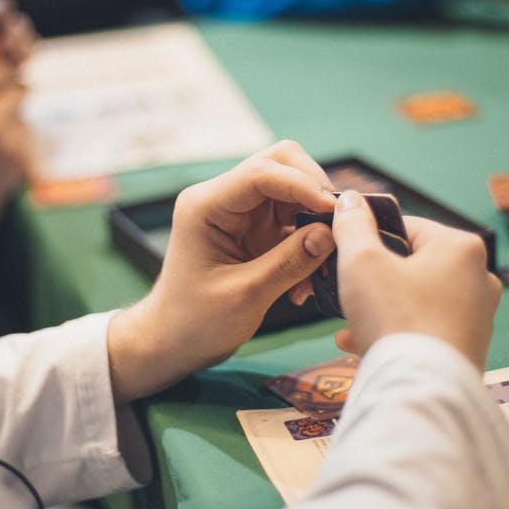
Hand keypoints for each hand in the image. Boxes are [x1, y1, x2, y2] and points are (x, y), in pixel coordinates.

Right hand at [0, 56, 29, 246]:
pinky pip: (31, 141)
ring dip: (19, 122)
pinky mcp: (21, 163)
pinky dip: (22, 145)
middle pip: (20, 89)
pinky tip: (1, 158)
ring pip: (28, 115)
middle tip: (2, 112)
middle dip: (14, 97)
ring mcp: (8, 143)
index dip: (1, 74)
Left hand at [107, 141, 337, 402]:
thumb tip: (330, 234)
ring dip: (313, 221)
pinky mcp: (253, 230)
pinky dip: (307, 242)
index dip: (304, 185)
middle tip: (336, 228)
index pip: (262, 173)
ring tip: (320, 266)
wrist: (173, 342)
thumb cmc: (194, 322)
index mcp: (206, 205)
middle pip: (280, 166)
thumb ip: (289, 262)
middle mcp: (222, 199)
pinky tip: (306, 280)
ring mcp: (239, 213)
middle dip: (313, 192)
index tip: (335, 209)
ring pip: (292, 191)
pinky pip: (291, 220)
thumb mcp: (245, 296)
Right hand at [330, 191, 500, 370]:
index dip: (369, 239)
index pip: (406, 227)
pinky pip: (424, 330)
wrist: (421, 391)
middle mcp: (480, 278)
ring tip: (347, 322)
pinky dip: (395, 332)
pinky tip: (359, 344)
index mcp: (461, 247)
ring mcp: (478, 317)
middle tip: (345, 291)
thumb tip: (350, 199)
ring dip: (379, 308)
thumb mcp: (361, 261)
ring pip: (416, 300)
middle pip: (412, 265)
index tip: (345, 256)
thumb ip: (352, 225)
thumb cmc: (394, 317)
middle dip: (374, 279)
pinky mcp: (468, 349)